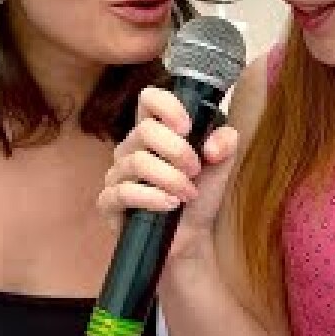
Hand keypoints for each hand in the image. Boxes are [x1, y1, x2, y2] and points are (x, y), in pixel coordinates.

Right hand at [97, 86, 239, 260]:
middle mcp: (131, 147)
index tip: (187, 127)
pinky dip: (152, 198)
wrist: (192, 236)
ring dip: (170, 179)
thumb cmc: (200, 195)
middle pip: (145, 130)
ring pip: (137, 162)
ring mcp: (117, 174)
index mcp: (154, 131)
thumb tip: (212, 146)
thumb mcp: (221, 166)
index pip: (148, 99)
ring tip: (188, 194)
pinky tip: (169, 205)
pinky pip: (123, 192)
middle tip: (195, 171)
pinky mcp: (109, 202)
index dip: (167, 106)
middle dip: (178, 151)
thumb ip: (225, 143)